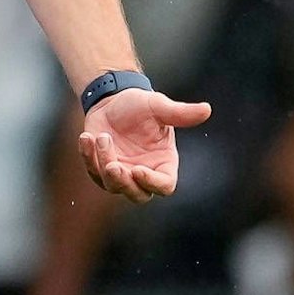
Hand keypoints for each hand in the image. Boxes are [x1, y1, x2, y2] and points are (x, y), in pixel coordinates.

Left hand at [78, 89, 211, 203]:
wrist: (114, 98)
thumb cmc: (141, 104)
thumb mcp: (159, 106)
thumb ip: (180, 113)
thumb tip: (207, 109)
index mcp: (163, 162)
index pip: (164, 185)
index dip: (153, 183)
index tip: (138, 169)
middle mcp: (144, 173)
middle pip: (138, 195)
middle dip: (124, 183)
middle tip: (112, 165)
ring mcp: (122, 173)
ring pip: (112, 184)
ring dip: (103, 164)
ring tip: (101, 137)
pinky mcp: (100, 168)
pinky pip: (93, 172)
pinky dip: (88, 157)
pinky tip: (86, 137)